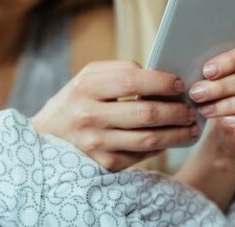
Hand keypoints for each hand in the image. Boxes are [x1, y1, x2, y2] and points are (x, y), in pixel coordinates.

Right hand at [32, 61, 198, 171]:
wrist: (44, 140)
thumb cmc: (72, 103)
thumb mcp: (85, 78)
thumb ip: (118, 70)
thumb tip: (157, 76)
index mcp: (85, 88)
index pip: (132, 80)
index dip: (161, 82)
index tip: (178, 84)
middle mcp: (89, 116)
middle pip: (147, 113)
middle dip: (177, 110)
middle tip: (191, 108)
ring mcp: (96, 143)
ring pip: (150, 139)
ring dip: (178, 133)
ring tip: (191, 127)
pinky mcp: (103, 164)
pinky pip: (141, 156)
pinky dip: (161, 148)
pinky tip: (169, 140)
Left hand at [188, 36, 234, 156]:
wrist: (231, 119)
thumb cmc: (223, 88)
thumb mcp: (216, 72)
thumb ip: (212, 66)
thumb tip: (190, 66)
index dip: (229, 61)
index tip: (207, 71)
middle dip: (222, 86)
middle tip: (198, 93)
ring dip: (229, 105)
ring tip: (206, 109)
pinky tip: (227, 120)